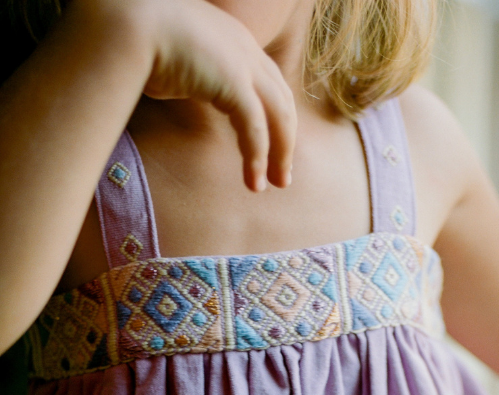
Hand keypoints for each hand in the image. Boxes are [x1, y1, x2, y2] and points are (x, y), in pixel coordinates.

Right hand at [70, 0, 295, 190]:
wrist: (125, 18)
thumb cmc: (134, 33)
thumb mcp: (171, 55)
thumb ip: (184, 73)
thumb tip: (169, 85)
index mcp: (233, 39)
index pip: (269, 81)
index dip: (275, 115)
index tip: (274, 144)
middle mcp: (244, 48)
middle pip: (281, 100)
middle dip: (285, 140)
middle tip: (281, 175)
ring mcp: (242, 63)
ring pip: (277, 117)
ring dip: (279, 154)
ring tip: (275, 184)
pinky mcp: (233, 82)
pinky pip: (255, 129)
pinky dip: (257, 158)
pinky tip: (254, 182)